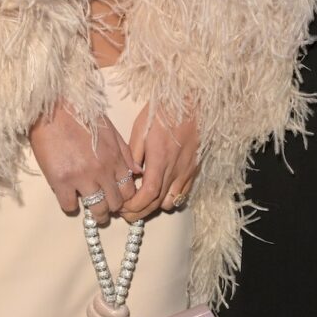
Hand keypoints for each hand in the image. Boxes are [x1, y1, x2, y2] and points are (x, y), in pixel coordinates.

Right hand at [28, 107, 137, 226]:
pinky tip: (69, 197)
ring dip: (96, 213)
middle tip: (105, 207)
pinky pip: (70, 206)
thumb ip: (125, 153)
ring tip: (92, 210)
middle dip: (112, 208)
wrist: (51, 109)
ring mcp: (81, 177)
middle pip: (115, 203)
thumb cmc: (81, 116)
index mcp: (115, 158)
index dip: (125, 198)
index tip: (118, 198)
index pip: (129, 190)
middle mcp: (102, 170)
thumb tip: (137, 172)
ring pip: (97, 210)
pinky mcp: (60, 181)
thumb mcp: (110, 130)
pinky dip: (70, 206)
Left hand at [123, 104, 198, 221]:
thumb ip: (134, 155)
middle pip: (157, 203)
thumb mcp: (141, 128)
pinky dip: (169, 199)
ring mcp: (187, 171)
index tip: (122, 209)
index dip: (134, 207)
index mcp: (160, 159)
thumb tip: (129, 175)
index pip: (147, 194)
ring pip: (170, 202)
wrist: (191, 101)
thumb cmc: (163, 111)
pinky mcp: (194, 169)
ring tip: (142, 202)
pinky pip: (183, 194)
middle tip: (125, 214)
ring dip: (154, 207)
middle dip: (139, 213)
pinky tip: (159, 194)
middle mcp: (175, 169)